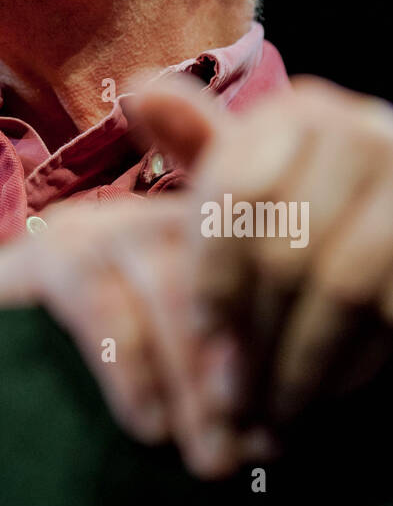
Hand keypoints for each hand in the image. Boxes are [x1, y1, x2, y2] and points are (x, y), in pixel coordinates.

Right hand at [0, 196, 277, 477]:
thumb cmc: (70, 372)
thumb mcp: (150, 373)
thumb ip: (204, 385)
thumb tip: (264, 442)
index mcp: (186, 237)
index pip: (250, 269)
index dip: (271, 347)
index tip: (279, 430)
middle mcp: (144, 217)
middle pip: (215, 270)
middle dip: (236, 367)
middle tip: (245, 448)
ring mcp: (93, 227)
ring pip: (162, 276)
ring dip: (191, 374)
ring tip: (205, 450)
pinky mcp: (41, 251)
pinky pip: (95, 292)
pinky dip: (128, 361)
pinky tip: (146, 421)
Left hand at [125, 72, 392, 436]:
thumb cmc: (313, 207)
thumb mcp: (256, 174)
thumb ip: (200, 145)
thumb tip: (138, 95)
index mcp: (298, 115)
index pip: (237, 191)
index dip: (212, 269)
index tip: (198, 334)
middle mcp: (357, 133)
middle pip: (283, 246)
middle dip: (251, 332)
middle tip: (229, 398)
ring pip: (335, 285)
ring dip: (297, 360)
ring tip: (269, 411)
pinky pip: (385, 309)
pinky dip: (351, 363)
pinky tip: (323, 395)